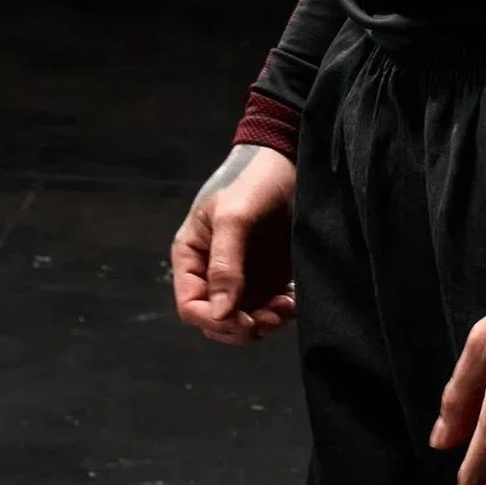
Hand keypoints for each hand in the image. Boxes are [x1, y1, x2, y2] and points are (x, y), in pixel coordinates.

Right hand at [170, 142, 297, 345]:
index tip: (243, 319)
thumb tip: (220, 313)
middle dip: (242, 327)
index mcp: (192, 256)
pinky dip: (280, 312)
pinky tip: (294, 300)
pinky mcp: (268, 275)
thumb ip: (224, 264)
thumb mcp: (234, 217)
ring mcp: (242, 275)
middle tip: (271, 316)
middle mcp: (213, 271)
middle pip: (217, 321)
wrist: (290, 157)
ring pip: (244, 319)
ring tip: (286, 307)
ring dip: (264, 323)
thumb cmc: (253, 179)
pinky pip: (268, 308)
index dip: (213, 320)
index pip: (191, 306)